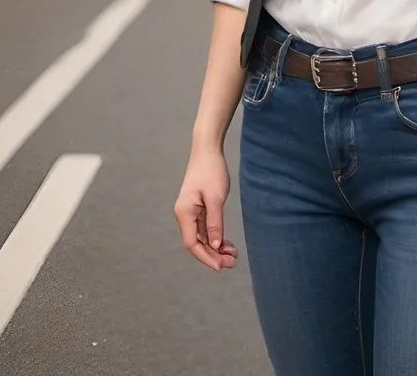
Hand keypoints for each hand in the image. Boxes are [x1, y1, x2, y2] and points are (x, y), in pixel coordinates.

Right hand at [174, 147, 238, 271]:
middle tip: (232, 262)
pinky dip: (216, 236)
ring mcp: (191, 211)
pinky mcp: (199, 207)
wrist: (208, 150)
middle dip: (213, 255)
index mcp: (184, 213)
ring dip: (216, 247)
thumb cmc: (211, 170)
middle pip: (197, 243)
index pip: (192, 244)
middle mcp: (185, 215)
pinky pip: (206, 227)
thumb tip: (215, 246)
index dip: (206, 258)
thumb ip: (215, 223)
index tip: (221, 267)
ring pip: (203, 236)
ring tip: (233, 255)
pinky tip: (227, 243)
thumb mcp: (215, 198)